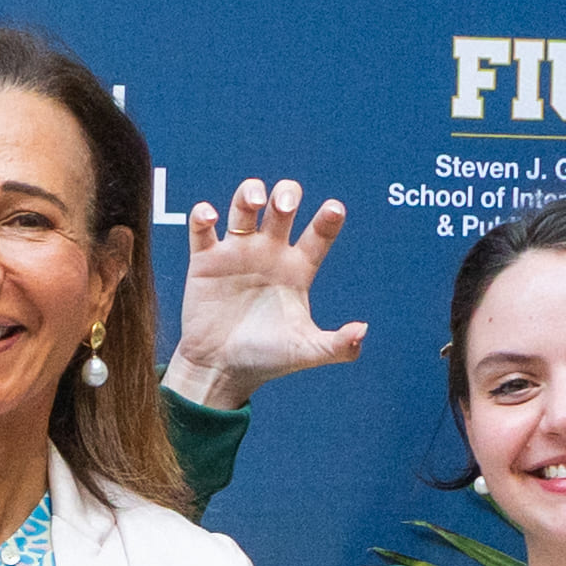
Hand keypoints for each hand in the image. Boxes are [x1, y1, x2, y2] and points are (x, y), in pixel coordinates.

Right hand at [167, 179, 361, 407]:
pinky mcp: (206, 261)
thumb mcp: (305, 351)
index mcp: (298, 269)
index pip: (319, 234)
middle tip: (284, 208)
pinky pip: (202, 227)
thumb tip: (363, 332)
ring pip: (244, 205)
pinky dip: (203, 214)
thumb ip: (337, 345)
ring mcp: (237, 254)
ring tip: (254, 202)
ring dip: (249, 193)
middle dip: (285, 195)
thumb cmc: (266, 360)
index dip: (328, 218)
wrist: (220, 371)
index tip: (334, 209)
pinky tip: (210, 219)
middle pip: (282, 205)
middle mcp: (269, 254)